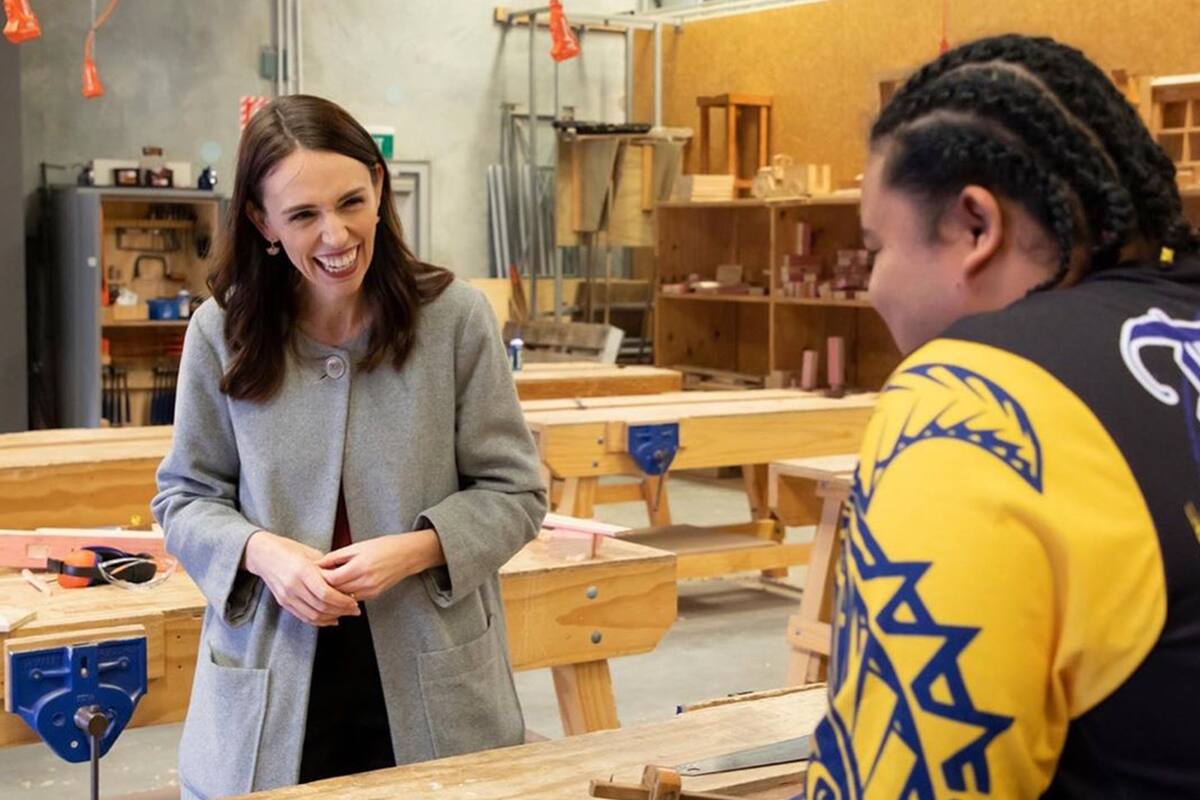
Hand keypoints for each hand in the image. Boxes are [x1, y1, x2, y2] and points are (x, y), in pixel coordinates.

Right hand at [243, 530, 359, 625]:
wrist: (263, 554)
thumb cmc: (289, 549)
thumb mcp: (311, 553)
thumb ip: (327, 568)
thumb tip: (346, 580)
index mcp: (302, 571)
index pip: (325, 593)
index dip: (342, 600)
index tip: (354, 600)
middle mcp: (293, 586)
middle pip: (321, 606)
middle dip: (342, 610)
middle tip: (355, 609)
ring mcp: (286, 596)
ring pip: (313, 615)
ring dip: (332, 617)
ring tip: (345, 613)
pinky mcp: (283, 603)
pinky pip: (303, 617)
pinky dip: (319, 621)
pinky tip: (331, 618)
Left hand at [316, 530, 443, 601]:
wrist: (407, 555)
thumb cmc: (383, 546)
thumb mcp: (357, 546)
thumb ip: (336, 556)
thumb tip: (318, 564)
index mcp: (359, 567)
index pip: (331, 580)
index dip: (319, 578)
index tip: (311, 573)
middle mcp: (365, 582)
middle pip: (335, 592)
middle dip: (323, 587)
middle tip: (313, 582)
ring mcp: (370, 591)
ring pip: (343, 598)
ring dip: (333, 593)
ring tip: (324, 585)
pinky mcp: (374, 596)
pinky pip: (353, 598)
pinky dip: (344, 594)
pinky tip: (339, 587)